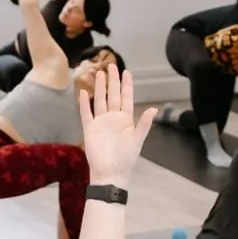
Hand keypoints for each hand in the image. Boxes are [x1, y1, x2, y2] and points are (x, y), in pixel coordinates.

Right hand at [77, 65, 154, 186]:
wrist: (110, 173)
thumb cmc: (126, 159)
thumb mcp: (137, 140)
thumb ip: (144, 124)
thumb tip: (154, 109)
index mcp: (126, 120)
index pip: (126, 98)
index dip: (127, 85)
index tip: (127, 72)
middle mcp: (113, 118)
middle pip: (112, 95)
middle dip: (112, 81)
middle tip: (111, 65)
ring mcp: (101, 123)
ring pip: (100, 100)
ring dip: (100, 88)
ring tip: (99, 73)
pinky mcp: (90, 129)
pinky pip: (86, 113)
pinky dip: (84, 103)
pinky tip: (83, 92)